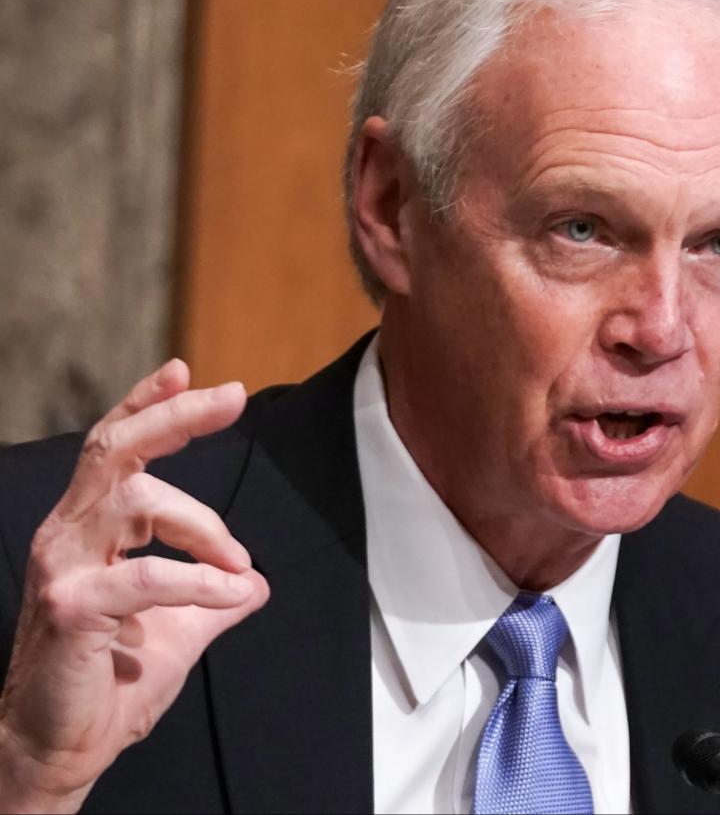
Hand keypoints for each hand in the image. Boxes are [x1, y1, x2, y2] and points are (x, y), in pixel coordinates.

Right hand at [0, 360, 269, 812]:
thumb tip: (256, 584)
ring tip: (237, 563)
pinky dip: (200, 582)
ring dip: (204, 525)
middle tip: (232, 397)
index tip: (187, 371)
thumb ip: (211, 599)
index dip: (147, 404)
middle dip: (174, 415)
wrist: (61, 750)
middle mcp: (68, 536)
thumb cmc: (111, 686)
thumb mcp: (177, 631)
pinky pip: (146, 576)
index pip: (113, 449)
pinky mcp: (69, 609)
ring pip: (133, 498)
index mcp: (89, 530)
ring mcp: (62, 568)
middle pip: (115, 449)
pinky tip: (232, 593)